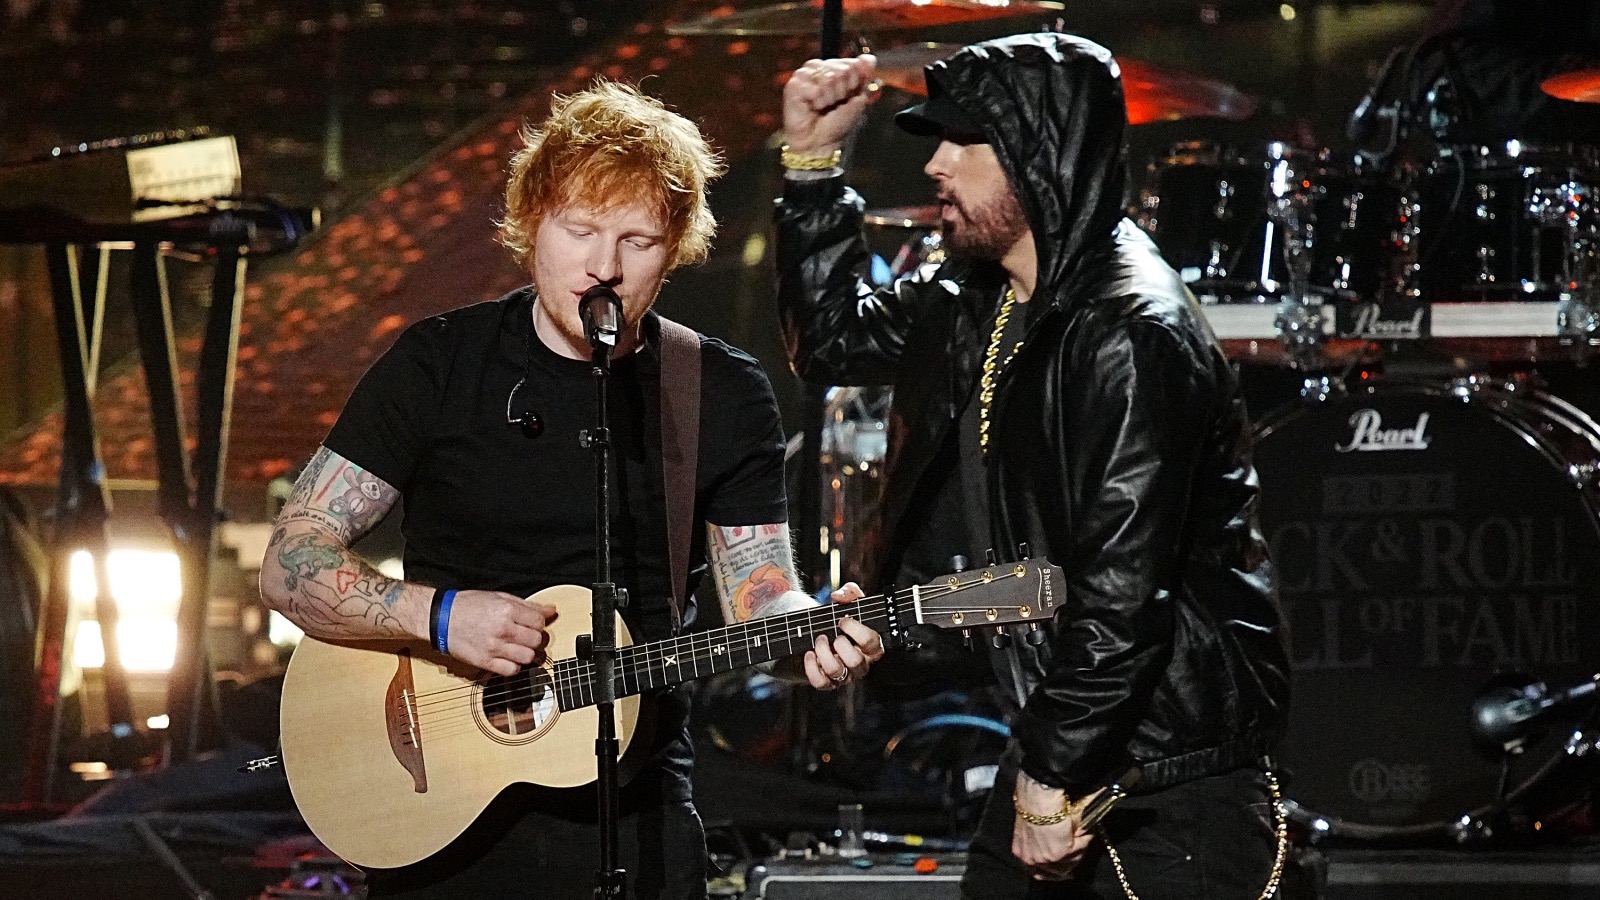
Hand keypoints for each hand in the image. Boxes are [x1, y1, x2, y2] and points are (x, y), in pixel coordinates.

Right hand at [437, 590, 557, 675]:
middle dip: (534, 638)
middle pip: (536, 640)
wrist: (441, 618)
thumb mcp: (499, 597)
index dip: (539, 623)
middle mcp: (502, 629)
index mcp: (506, 610)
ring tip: (516, 646)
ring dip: (526, 652)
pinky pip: (512, 670)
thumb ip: (527, 605)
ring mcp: (494, 648)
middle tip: (525, 635)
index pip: (539, 622)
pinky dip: (514, 666)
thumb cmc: (467, 606)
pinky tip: (508, 657)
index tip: (532, 624)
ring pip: (528, 657)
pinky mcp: (485, 662)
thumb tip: (550, 610)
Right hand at [782, 55, 877, 155]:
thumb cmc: (836, 124)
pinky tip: (812, 107)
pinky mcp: (794, 84)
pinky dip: (817, 100)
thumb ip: (864, 78)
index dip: (855, 82)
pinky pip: (814, 87)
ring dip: (830, 96)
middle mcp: (822, 69)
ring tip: (822, 106)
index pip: (854, 63)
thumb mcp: (857, 100)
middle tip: (832, 104)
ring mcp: (807, 75)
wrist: (818, 143)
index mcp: (837, 70)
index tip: (848, 96)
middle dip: (842, 91)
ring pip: (829, 75)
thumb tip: (870, 58)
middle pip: (843, 68)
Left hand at [803, 582, 883, 689]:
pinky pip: (821, 682)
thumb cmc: (835, 620)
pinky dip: (812, 668)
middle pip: (857, 662)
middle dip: (841, 645)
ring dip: (824, 653)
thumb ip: (849, 592)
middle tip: (832, 634)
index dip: (857, 631)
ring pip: (838, 672)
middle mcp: (860, 663)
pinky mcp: (826, 682)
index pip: (873, 644)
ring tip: (818, 640)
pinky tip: (809, 654)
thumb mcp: (846, 602)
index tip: (842, 620)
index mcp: (870, 646)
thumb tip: (840, 596)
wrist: (814, 633)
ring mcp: (844, 675)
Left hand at [1012, 772, 1098, 880]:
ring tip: (1081, 835)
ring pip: (1068, 864)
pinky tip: (1082, 831)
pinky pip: (1077, 852)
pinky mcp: (1058, 854)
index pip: (1038, 871)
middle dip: (1069, 865)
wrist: (1038, 795)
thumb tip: (1057, 840)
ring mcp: (1044, 859)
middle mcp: (1030, 859)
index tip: (1065, 871)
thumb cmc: (1034, 802)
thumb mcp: (1032, 825)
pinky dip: (1083, 842)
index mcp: (1021, 851)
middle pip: (1054, 873)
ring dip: (1078, 850)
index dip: (1053, 872)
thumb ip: (1040, 839)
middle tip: (1078, 854)